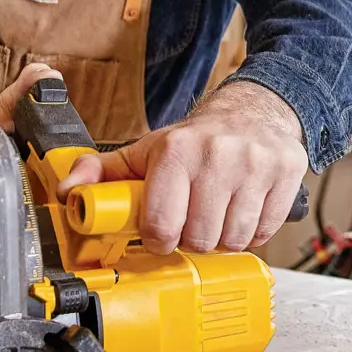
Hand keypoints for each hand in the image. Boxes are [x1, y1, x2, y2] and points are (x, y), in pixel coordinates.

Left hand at [58, 81, 305, 254]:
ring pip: (234, 239)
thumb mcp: (147, 151)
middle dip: (194, 239)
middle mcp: (217, 155)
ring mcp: (255, 165)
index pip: (162, 225)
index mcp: (177, 151)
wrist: (254, 111)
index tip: (163, 232)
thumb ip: (102, 172)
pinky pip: (265, 231)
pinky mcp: (286, 173)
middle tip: (194, 221)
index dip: (160, 239)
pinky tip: (244, 211)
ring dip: (224, 238)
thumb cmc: (197, 140)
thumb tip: (66, 192)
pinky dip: (253, 232)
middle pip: (200, 238)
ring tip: (218, 216)